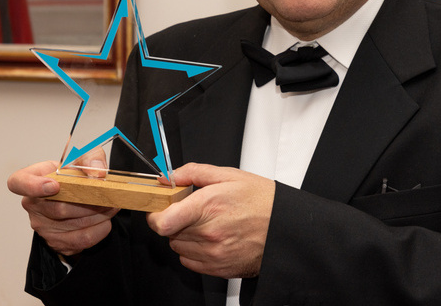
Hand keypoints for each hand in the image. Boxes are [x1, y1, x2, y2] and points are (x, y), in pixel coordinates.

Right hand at [7, 153, 119, 256]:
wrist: (79, 196)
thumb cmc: (75, 175)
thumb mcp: (84, 157)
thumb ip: (91, 158)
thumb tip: (96, 171)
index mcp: (32, 178)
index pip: (18, 182)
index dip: (33, 186)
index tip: (54, 185)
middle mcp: (33, 204)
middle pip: (59, 208)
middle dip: (89, 203)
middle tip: (108, 196)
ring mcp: (42, 226)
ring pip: (73, 225)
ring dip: (99, 216)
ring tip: (110, 206)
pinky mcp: (56, 242)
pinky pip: (81, 240)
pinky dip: (99, 230)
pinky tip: (104, 220)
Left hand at [146, 163, 274, 278]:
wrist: (285, 227)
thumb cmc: (261, 200)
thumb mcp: (229, 175)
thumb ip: (194, 172)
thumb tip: (170, 176)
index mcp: (208, 205)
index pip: (162, 222)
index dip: (155, 215)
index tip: (160, 208)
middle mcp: (209, 233)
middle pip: (168, 233)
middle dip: (174, 220)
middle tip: (191, 211)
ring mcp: (214, 253)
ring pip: (178, 247)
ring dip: (184, 235)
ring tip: (205, 224)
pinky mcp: (219, 268)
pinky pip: (189, 261)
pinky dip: (193, 250)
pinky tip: (210, 238)